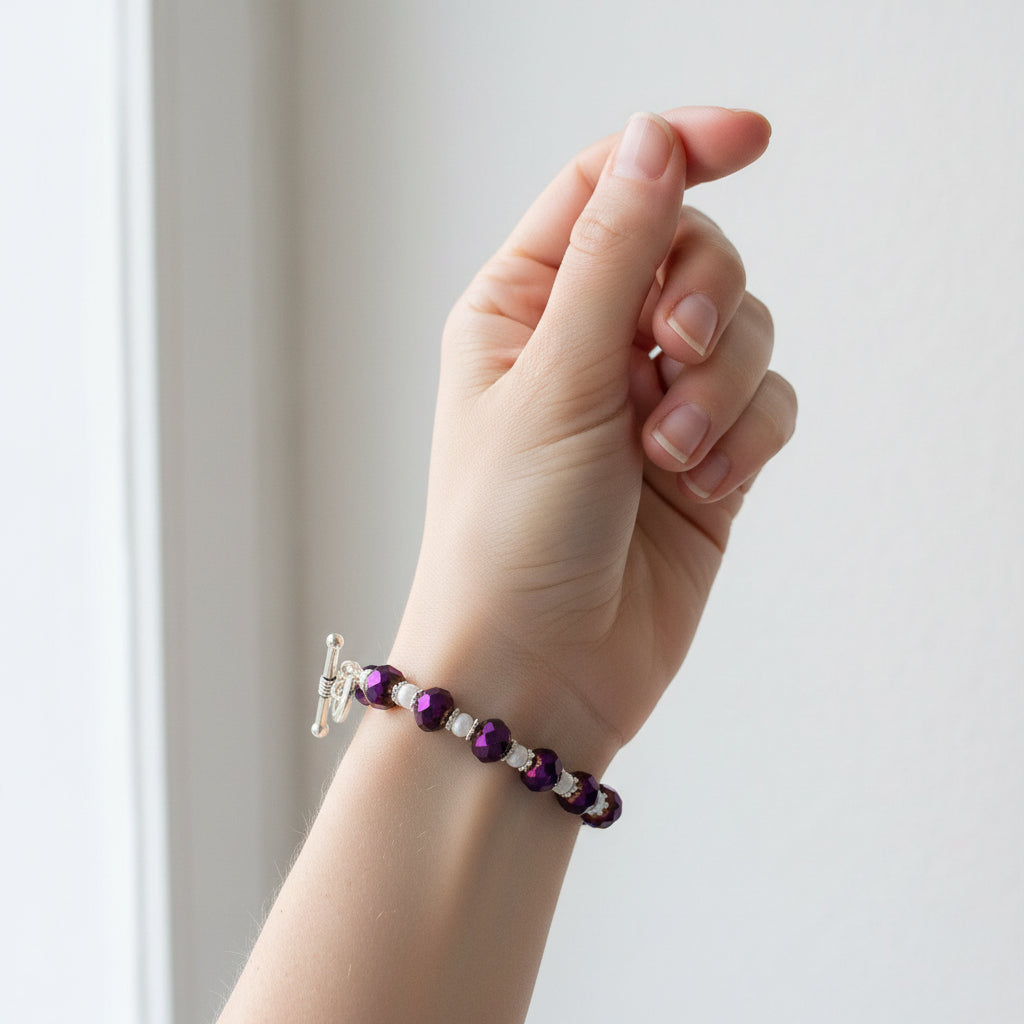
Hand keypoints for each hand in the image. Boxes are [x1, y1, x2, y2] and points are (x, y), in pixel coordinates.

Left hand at [391, 108, 796, 767]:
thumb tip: (654, 140)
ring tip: (669, 453)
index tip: (751, 139)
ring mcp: (650, 403)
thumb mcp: (555, 378)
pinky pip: (766, 402)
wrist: (537, 672)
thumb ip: (614, 256)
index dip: (677, 151)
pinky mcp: (704, 460)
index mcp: (523, 308)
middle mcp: (588, 346)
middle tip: (673, 350)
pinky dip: (746, 434)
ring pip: (741, 330)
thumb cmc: (508, 533)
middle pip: (689, 251)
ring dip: (721, 383)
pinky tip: (702, 484)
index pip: (607, 190)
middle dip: (701, 294)